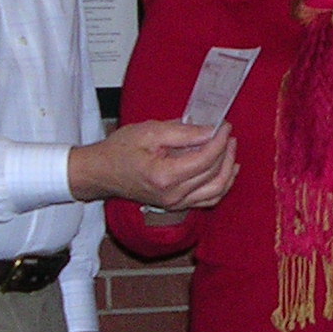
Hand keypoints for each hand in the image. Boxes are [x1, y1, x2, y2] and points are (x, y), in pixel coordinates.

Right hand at [69, 120, 237, 209]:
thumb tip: (210, 131)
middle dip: (226, 152)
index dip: (219, 140)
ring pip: (216, 191)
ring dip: (228, 169)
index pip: (205, 159)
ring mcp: (175, 203)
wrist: (101, 173)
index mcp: (164, 176)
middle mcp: (173, 195)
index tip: (225, 126)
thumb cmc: (120, 150)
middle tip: (227, 134)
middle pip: (214, 174)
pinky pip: (208, 199)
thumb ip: (183, 132)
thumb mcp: (149, 131)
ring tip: (230, 149)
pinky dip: (222, 185)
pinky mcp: (176, 205)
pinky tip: (227, 170)